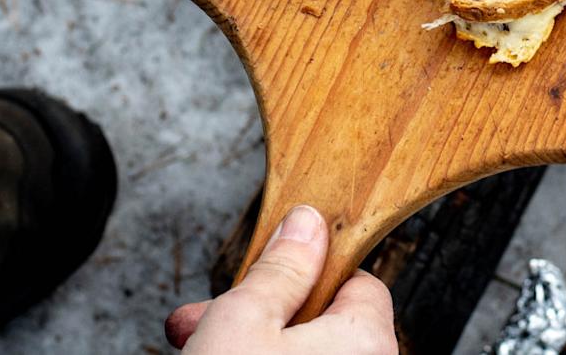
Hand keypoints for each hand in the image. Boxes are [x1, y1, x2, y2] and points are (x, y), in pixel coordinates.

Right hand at [165, 205, 395, 353]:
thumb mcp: (243, 320)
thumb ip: (278, 268)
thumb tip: (305, 223)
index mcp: (367, 339)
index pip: (356, 280)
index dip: (304, 270)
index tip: (264, 270)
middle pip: (322, 318)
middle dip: (261, 309)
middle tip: (210, 315)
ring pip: (301, 349)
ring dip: (252, 338)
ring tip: (198, 339)